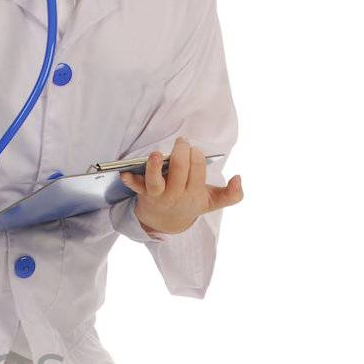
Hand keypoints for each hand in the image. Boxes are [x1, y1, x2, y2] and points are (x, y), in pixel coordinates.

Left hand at [118, 135, 242, 234]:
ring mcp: (158, 195)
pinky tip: (124, 173)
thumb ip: (232, 195)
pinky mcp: (143, 193)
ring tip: (156, 154)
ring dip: (154, 167)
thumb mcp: (213, 202)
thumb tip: (238, 178)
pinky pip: (135, 187)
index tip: (195, 151)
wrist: (167, 222)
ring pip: (155, 182)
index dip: (196, 158)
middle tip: (182, 142)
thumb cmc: (191, 203)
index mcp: (194, 193)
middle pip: (178, 172)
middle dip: (180, 153)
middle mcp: (175, 194)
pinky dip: (129, 180)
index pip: (196, 172)